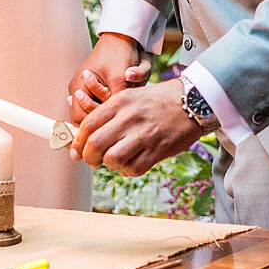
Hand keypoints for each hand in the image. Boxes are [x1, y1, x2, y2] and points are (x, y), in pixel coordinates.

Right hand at [68, 33, 150, 123]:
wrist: (121, 38)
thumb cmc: (119, 53)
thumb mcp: (120, 78)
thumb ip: (115, 100)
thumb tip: (114, 120)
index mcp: (78, 86)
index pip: (79, 118)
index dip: (93, 125)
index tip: (108, 127)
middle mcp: (77, 89)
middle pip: (84, 117)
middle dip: (99, 119)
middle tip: (115, 118)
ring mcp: (83, 88)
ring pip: (90, 112)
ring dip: (103, 112)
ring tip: (117, 108)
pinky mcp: (91, 88)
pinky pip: (95, 104)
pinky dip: (105, 107)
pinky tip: (116, 105)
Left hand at [72, 80, 203, 175]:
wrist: (193, 101)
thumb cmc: (158, 101)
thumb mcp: (131, 97)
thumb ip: (109, 114)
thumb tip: (86, 136)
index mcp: (119, 102)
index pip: (87, 125)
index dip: (77, 143)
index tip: (75, 152)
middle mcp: (129, 117)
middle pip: (95, 145)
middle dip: (89, 158)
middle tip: (92, 161)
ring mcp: (144, 134)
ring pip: (112, 159)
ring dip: (109, 165)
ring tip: (114, 161)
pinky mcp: (157, 150)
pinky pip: (133, 169)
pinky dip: (127, 170)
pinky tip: (131, 164)